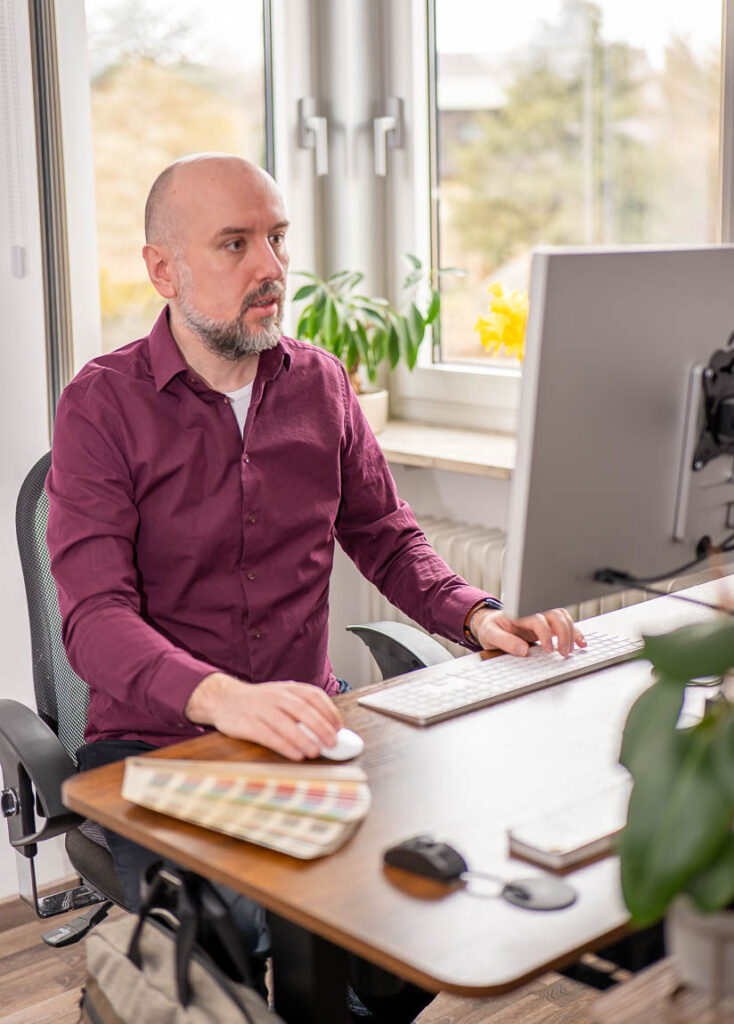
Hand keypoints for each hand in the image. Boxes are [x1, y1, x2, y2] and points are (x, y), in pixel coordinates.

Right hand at [185, 673, 342, 759]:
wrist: (224, 699)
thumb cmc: (259, 702)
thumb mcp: (281, 696)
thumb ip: (302, 708)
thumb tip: (328, 729)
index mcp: (288, 688)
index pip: (314, 696)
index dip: (329, 711)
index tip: (339, 727)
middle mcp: (276, 696)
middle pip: (303, 710)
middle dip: (321, 727)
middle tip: (332, 742)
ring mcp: (261, 709)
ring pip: (287, 723)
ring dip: (304, 738)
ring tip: (316, 751)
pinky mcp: (248, 724)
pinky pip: (270, 736)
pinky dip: (285, 746)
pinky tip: (296, 755)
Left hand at [469, 607, 585, 657]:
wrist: (490, 624)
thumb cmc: (491, 628)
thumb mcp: (490, 635)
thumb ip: (505, 641)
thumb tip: (523, 650)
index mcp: (519, 613)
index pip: (538, 619)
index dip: (545, 633)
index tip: (549, 649)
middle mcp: (533, 612)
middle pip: (555, 615)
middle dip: (563, 633)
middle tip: (563, 652)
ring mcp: (542, 617)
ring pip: (563, 617)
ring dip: (571, 632)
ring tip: (571, 650)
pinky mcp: (547, 624)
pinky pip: (565, 624)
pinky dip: (575, 632)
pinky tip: (581, 643)